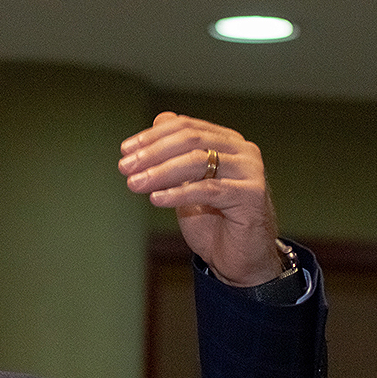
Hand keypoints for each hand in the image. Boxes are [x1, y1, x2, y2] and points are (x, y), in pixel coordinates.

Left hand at [119, 112, 281, 286]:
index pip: (186, 127)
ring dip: (160, 172)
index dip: (153, 136)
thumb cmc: (212, 221)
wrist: (239, 258)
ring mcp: (250, 172)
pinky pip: (209, 190)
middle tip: (125, 167)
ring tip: (135, 184)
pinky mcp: (251, 196)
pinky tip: (156, 199)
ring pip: (198, 161)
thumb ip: (176, 155)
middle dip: (153, 152)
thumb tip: (159, 119)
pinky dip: (178, 193)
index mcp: (227, 142)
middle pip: (191, 140)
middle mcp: (243, 151)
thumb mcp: (187, 184)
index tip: (125, 150)